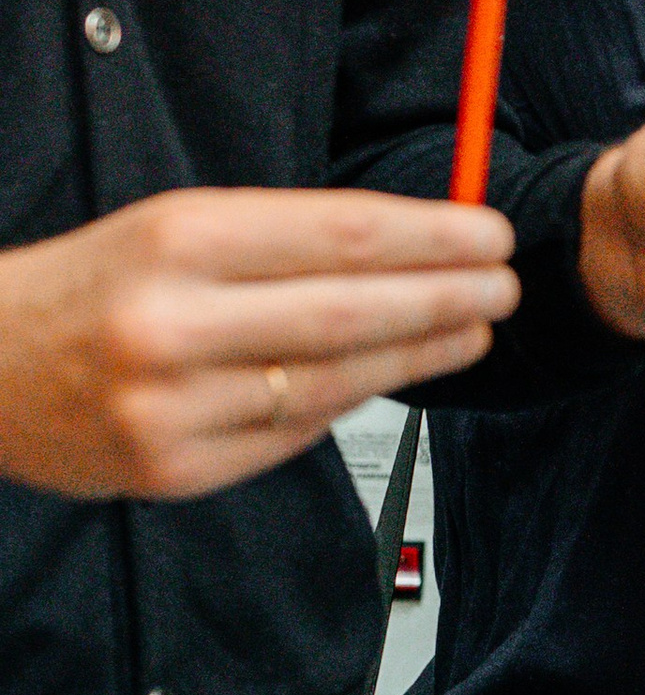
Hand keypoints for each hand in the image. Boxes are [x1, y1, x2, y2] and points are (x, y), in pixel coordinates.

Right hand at [0, 188, 520, 502]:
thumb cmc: (91, 284)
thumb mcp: (173, 225)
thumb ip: (286, 235)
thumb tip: (412, 241)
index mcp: (177, 240)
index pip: (339, 234)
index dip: (430, 237)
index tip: (487, 234)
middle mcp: (173, 323)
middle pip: (349, 312)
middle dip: (444, 298)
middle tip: (503, 287)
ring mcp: (171, 406)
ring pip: (331, 382)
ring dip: (417, 357)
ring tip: (470, 331)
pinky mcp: (174, 469)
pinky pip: (293, 436)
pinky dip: (350, 402)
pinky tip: (391, 378)